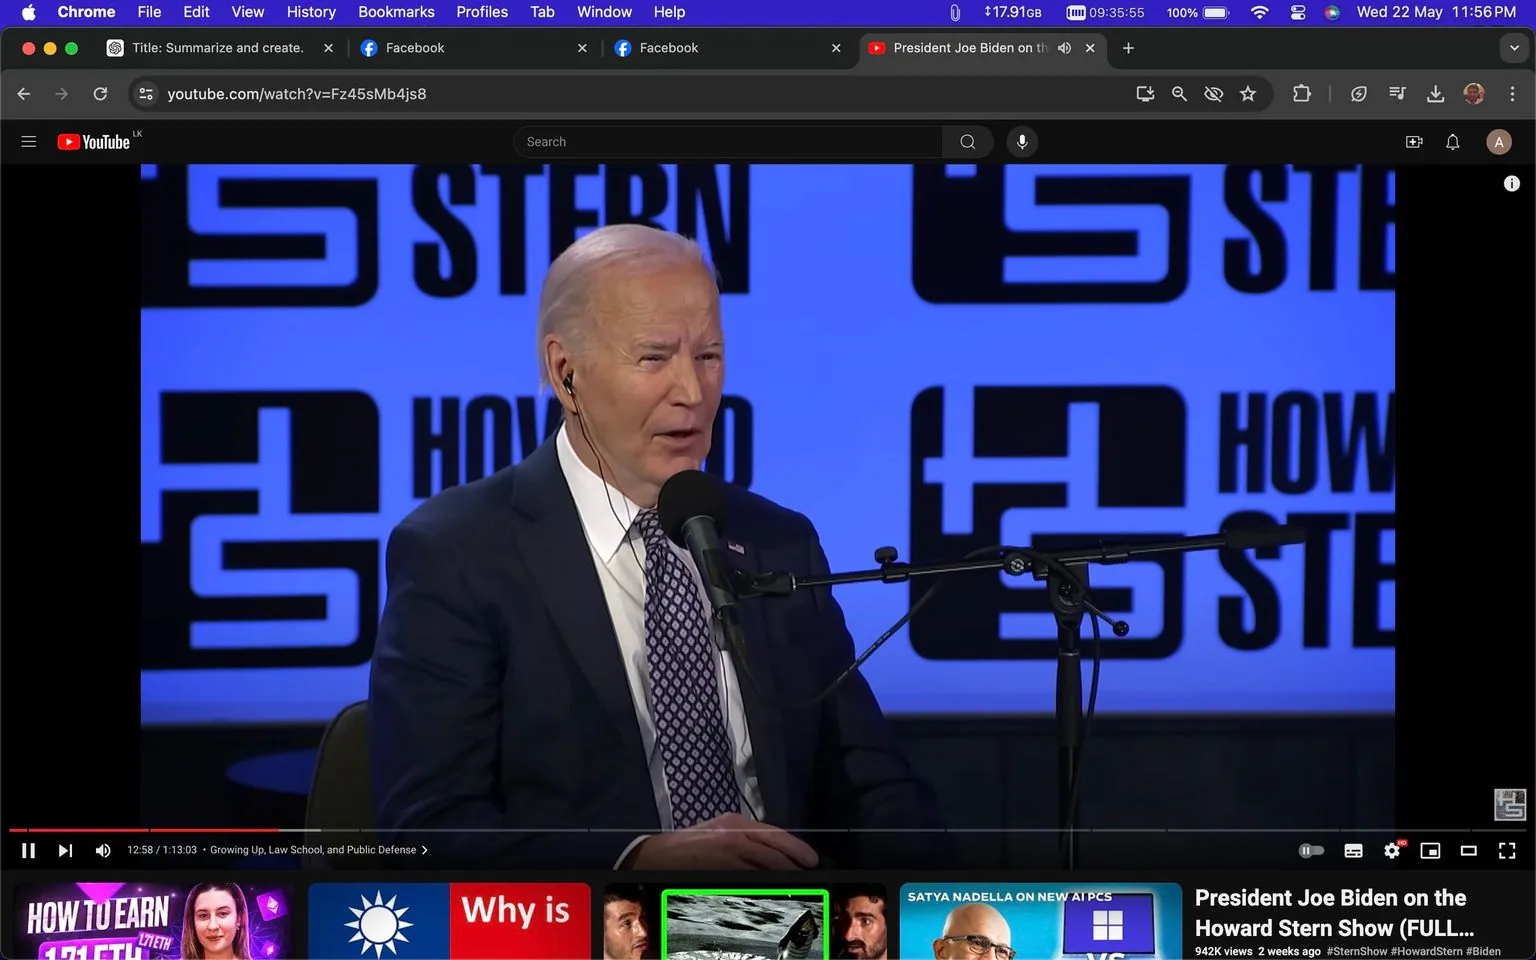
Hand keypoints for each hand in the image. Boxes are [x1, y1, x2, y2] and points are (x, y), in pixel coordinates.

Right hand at [626, 814, 819, 869]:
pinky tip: (774, 892)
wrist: (655, 856)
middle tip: (809, 873)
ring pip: (767, 866)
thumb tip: (770, 854)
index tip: (810, 858)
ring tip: (797, 884)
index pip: (774, 833)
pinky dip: (765, 886)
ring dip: (784, 876)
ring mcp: (729, 853)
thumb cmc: (686, 845)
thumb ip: (743, 840)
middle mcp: (735, 834)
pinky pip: (750, 880)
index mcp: (735, 822)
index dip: (796, 847)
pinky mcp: (721, 870)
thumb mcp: (717, 832)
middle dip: (795, 863)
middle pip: (775, 850)